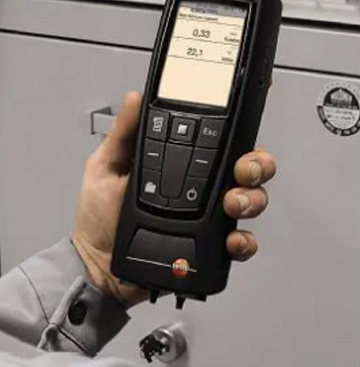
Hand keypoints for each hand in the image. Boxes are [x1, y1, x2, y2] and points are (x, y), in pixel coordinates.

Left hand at [72, 91, 276, 308]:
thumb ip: (123, 133)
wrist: (97, 267)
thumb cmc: (100, 219)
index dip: (238, 136)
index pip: (222, 143)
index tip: (237, 133)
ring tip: (232, 204)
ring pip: (253, 201)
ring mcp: (211, 220)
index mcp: (183, 167)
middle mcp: (204, 190)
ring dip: (252, 199)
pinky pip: (242, 243)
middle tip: (241, 171)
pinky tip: (231, 239)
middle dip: (256, 165)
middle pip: (249, 169)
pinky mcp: (211, 249)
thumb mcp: (105, 167)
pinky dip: (245, 241)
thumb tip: (134, 99)